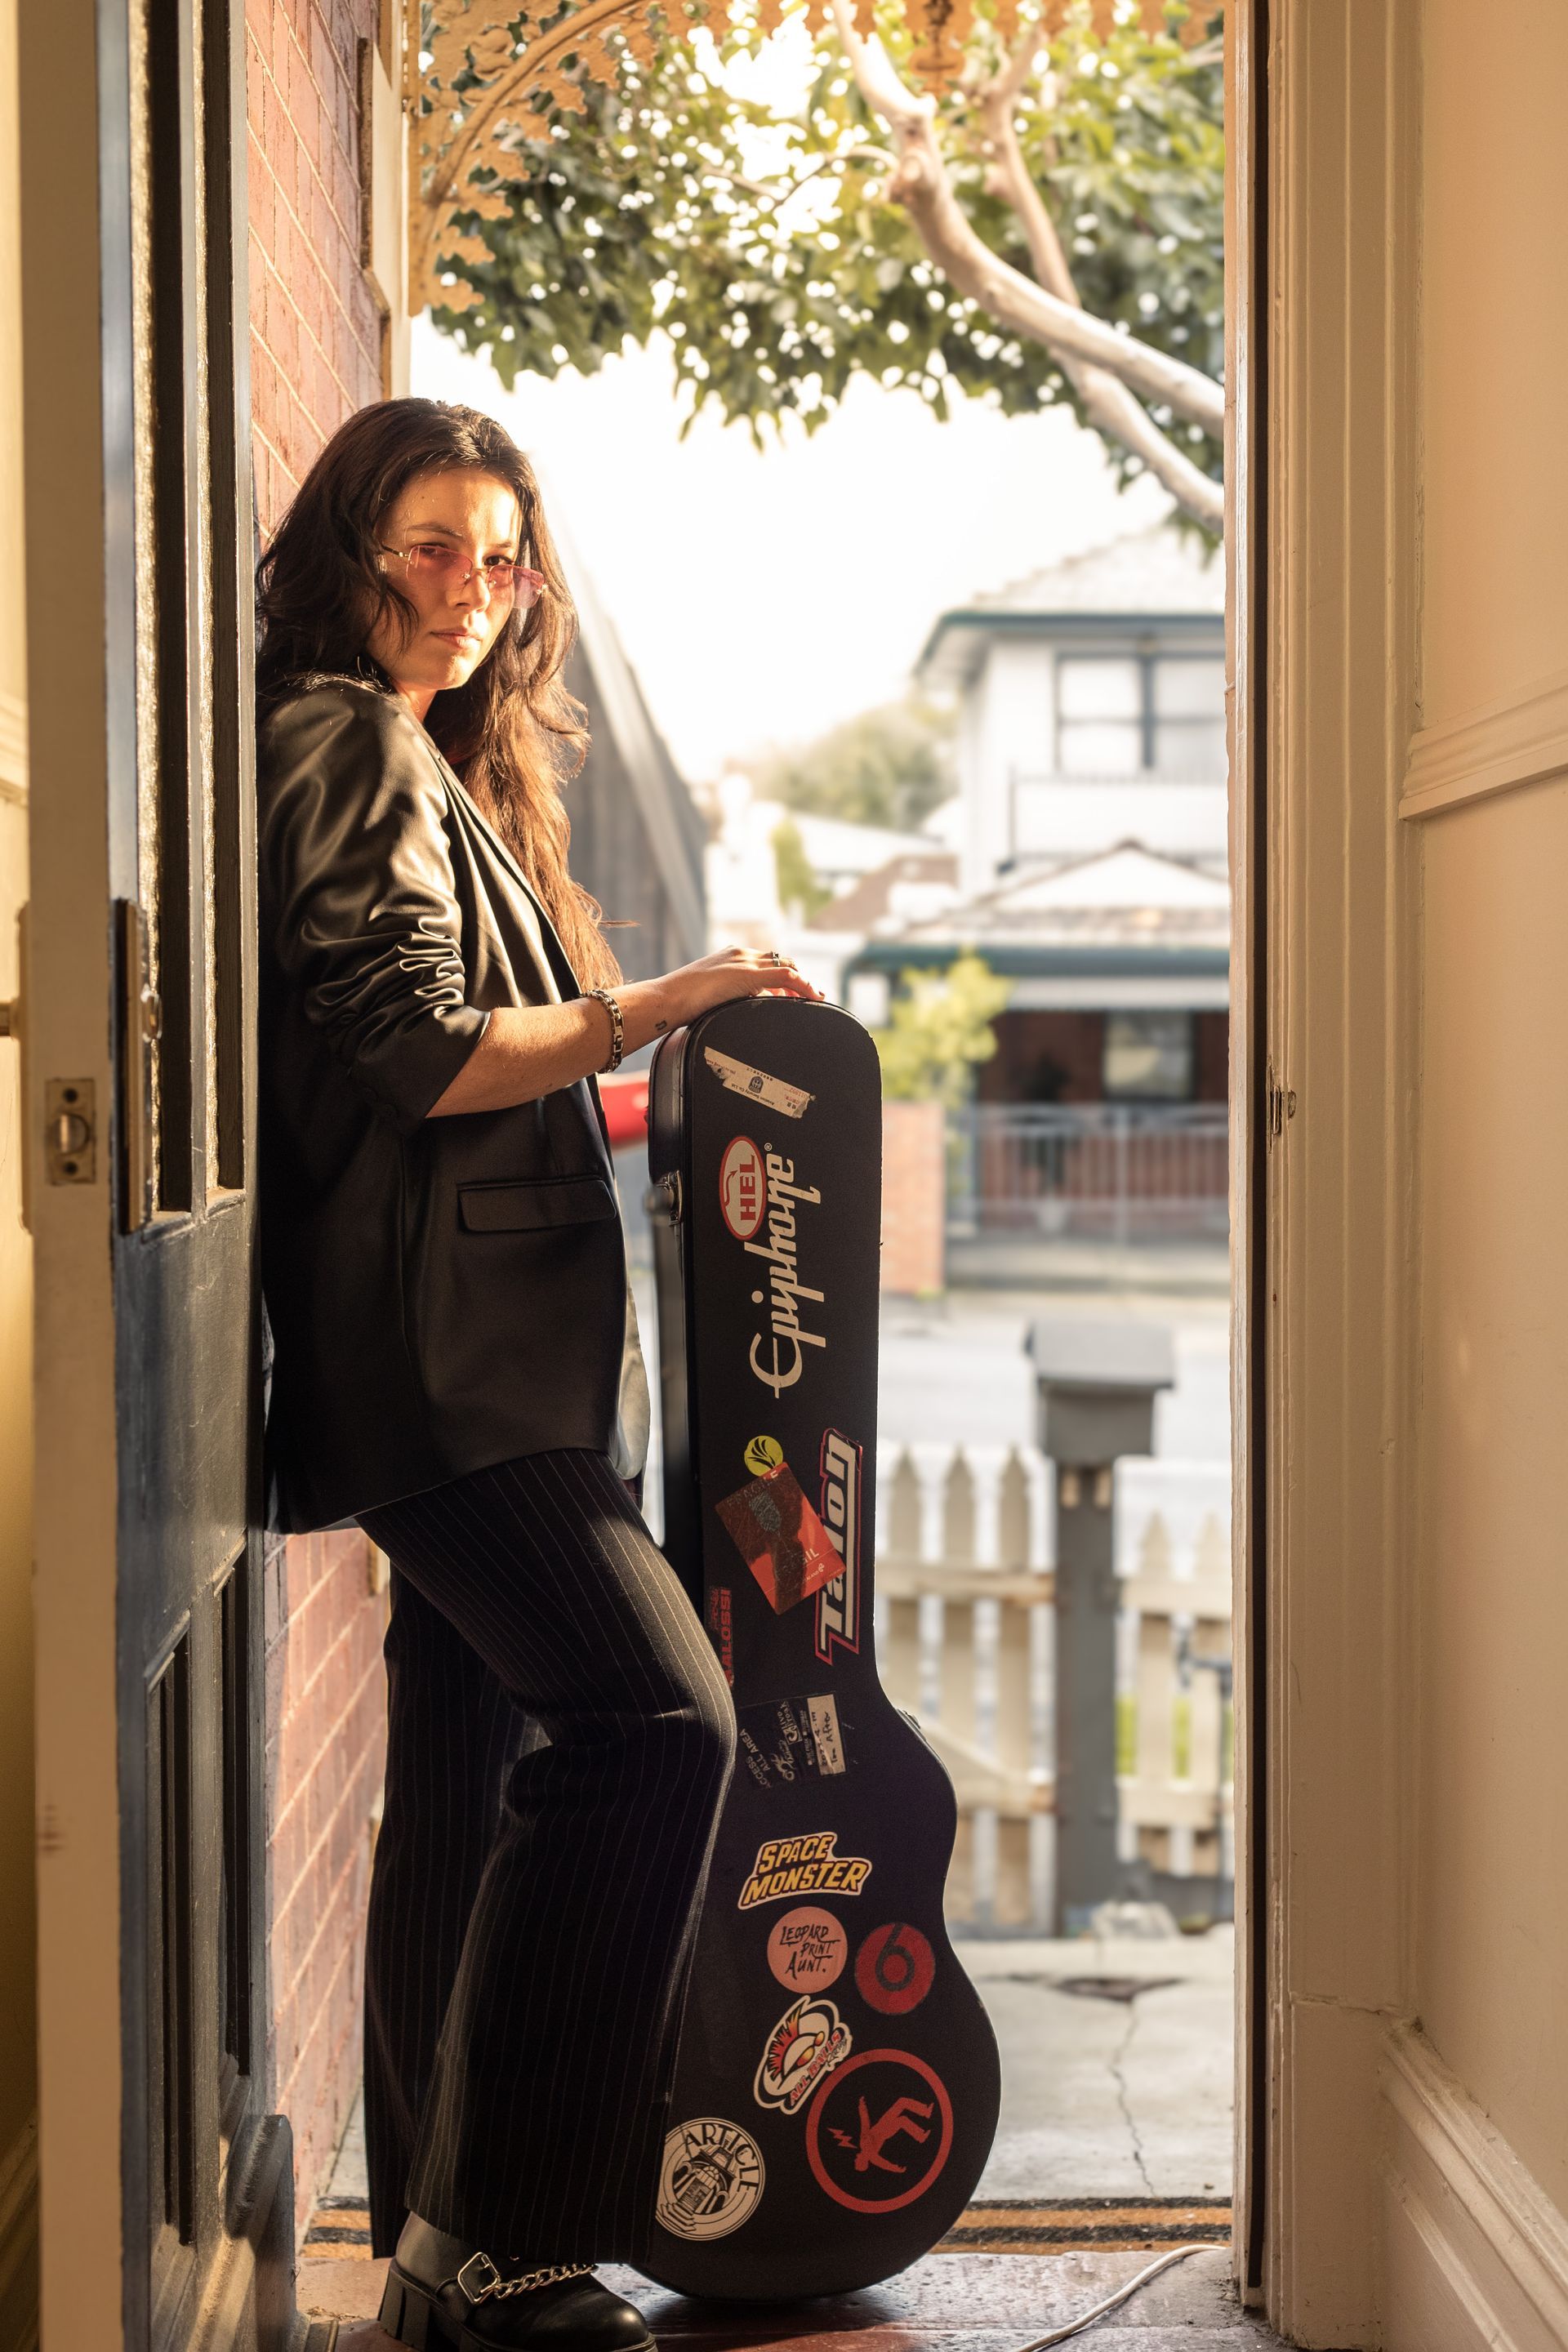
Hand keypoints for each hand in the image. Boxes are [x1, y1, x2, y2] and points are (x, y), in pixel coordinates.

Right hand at [661, 946, 822, 1026]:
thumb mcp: (711, 998)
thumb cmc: (681, 1004)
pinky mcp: (747, 974)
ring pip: (785, 967)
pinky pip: (785, 976)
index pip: (764, 963)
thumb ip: (727, 998)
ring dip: (802, 983)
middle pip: (779, 962)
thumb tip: (738, 1011)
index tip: (791, 994)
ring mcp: (743, 963)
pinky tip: (812, 997)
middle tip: (810, 997)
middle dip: (797, 979)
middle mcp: (739, 955)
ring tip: (813, 999)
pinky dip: (803, 985)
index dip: (782, 978)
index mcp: (729, 958)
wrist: (666, 999)